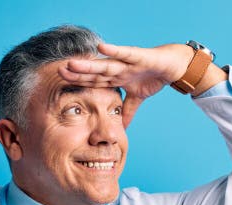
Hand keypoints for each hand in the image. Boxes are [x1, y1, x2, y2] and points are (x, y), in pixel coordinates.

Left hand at [59, 42, 193, 127]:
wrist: (173, 66)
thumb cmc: (154, 77)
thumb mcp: (137, 99)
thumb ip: (127, 112)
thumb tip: (122, 129)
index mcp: (115, 78)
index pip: (93, 83)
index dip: (79, 84)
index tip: (62, 86)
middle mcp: (117, 69)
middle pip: (94, 73)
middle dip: (77, 74)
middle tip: (58, 72)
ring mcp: (126, 62)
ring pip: (104, 65)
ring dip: (88, 65)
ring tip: (71, 64)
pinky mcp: (138, 56)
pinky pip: (125, 53)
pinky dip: (114, 51)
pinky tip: (100, 48)